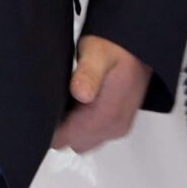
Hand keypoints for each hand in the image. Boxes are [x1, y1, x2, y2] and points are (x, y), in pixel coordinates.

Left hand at [53, 34, 150, 153]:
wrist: (138, 44)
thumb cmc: (117, 46)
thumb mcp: (97, 53)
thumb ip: (88, 74)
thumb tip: (81, 93)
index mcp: (108, 115)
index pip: (66, 139)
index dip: (51, 125)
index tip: (48, 104)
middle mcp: (115, 126)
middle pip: (73, 143)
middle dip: (61, 127)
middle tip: (57, 98)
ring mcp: (117, 126)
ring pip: (82, 140)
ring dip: (72, 125)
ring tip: (69, 97)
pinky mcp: (117, 121)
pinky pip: (92, 133)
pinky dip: (82, 123)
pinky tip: (79, 100)